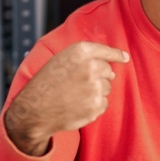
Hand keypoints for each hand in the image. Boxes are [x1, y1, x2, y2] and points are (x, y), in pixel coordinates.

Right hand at [4, 42, 129, 155]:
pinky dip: (95, 105)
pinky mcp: (96, 106)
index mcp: (80, 52)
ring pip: (107, 88)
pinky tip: (78, 105)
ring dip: (96, 91)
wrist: (35, 110)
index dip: (117, 54)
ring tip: (76, 95)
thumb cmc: (46, 83)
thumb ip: (83, 56)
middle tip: (81, 83)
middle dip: (100, 77)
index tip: (124, 58)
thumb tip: (110, 61)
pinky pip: (104, 104)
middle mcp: (91, 67)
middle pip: (109, 71)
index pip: (106, 50)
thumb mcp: (61, 59)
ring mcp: (95, 88)